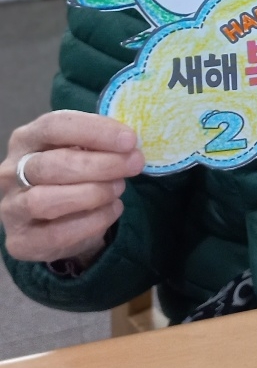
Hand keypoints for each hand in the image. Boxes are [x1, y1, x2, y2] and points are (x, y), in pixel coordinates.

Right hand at [0, 111, 144, 263]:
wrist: (55, 222)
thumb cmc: (71, 175)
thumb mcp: (81, 151)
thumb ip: (97, 144)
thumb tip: (129, 145)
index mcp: (26, 139)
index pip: (54, 127)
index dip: (94, 131)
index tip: (129, 140)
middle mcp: (10, 172)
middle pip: (51, 164)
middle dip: (99, 164)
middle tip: (133, 164)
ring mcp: (11, 208)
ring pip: (46, 200)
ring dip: (92, 193)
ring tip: (119, 188)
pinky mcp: (20, 241)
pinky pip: (56, 234)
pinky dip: (91, 222)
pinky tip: (112, 210)